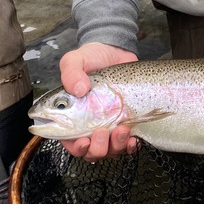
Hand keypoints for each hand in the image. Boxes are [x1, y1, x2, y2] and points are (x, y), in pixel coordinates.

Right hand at [56, 42, 137, 161]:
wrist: (115, 50)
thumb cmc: (91, 57)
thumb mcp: (75, 60)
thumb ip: (71, 73)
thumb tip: (78, 89)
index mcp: (72, 117)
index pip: (70, 142)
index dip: (77, 148)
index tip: (84, 140)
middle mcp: (90, 125)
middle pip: (91, 152)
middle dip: (98, 148)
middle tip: (102, 132)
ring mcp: (110, 125)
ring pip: (111, 150)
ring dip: (116, 145)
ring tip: (121, 129)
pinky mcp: (127, 122)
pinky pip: (129, 144)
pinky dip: (131, 146)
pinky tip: (133, 138)